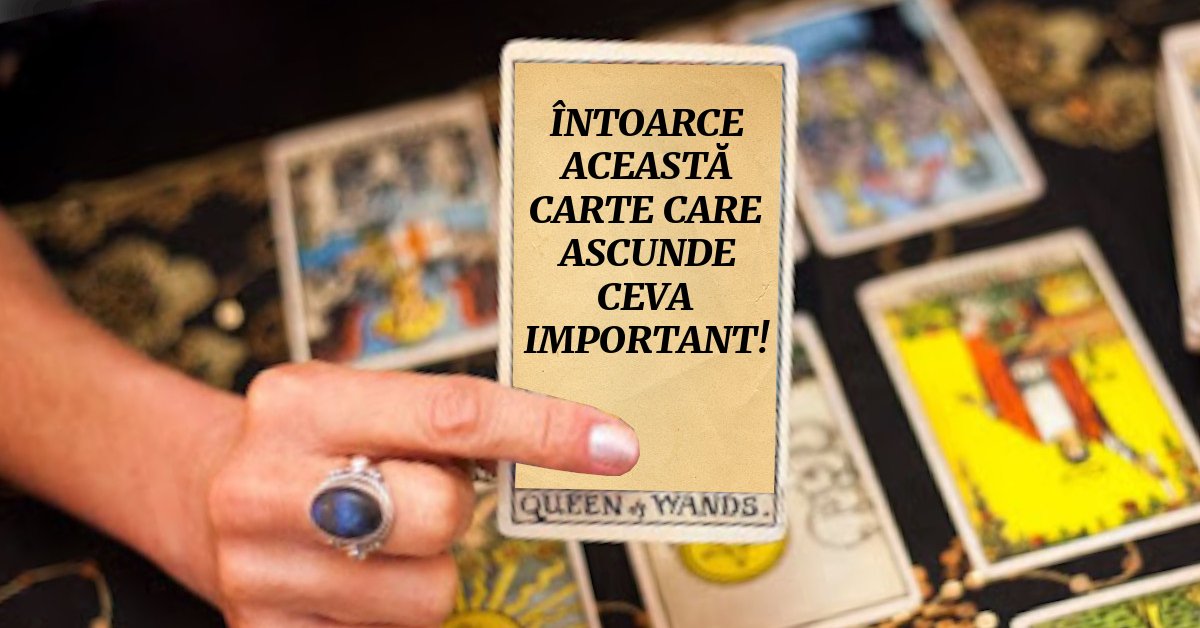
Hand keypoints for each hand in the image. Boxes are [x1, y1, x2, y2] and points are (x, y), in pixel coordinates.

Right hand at [205, 362, 637, 626]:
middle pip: (441, 514)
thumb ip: (447, 423)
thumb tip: (578, 444)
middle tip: (414, 492)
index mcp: (302, 402)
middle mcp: (268, 484)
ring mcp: (258, 569)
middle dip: (451, 508)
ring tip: (374, 542)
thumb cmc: (307, 442)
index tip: (612, 445)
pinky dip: (392, 610)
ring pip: (428, 593)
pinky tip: (352, 580)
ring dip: (423, 571)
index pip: (452, 415)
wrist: (198, 489)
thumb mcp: (358, 401)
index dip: (544, 431)